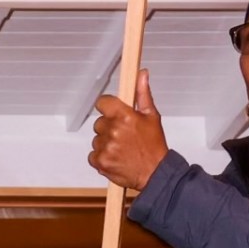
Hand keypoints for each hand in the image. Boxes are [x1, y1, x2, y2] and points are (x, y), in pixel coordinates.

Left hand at [87, 72, 167, 195]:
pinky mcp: (100, 161)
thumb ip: (143, 94)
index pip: (102, 102)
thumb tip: (141, 74)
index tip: (113, 112)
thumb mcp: (152, 117)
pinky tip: (116, 158)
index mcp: (125, 116)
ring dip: (106, 143)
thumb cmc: (154, 145)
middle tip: (124, 136)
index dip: (107, 107)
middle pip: (99, 123)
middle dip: (109, 127)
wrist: (155, 173)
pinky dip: (102, 157)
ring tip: (122, 149)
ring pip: (97, 139)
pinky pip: (93, 154)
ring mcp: (105, 147)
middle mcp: (113, 130)